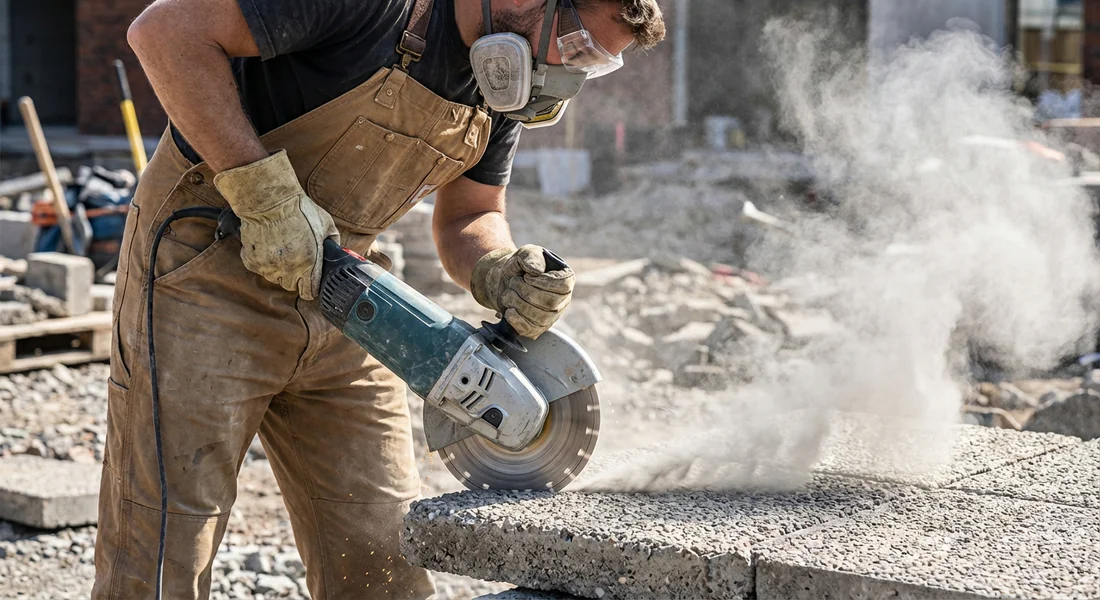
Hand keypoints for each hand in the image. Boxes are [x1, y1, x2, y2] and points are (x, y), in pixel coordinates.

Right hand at [213, 150, 338, 299]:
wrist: (269, 200)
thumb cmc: (300, 210)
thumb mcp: (326, 225)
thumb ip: (333, 243)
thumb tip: (336, 253)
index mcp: (309, 265)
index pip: (309, 293)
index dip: (310, 287)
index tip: (309, 279)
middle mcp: (288, 270)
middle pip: (291, 286)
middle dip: (295, 275)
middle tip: (295, 257)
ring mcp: (268, 267)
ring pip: (275, 277)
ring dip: (279, 268)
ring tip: (282, 248)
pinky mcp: (252, 261)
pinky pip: (260, 268)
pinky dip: (263, 260)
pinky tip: (268, 245)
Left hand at [470, 245, 574, 338]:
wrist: (504, 280)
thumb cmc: (519, 266)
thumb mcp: (524, 254)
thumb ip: (531, 257)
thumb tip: (536, 271)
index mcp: (565, 279)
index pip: (563, 285)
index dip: (544, 282)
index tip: (526, 276)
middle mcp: (562, 300)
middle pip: (551, 303)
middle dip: (526, 292)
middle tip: (513, 282)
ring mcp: (550, 316)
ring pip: (540, 317)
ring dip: (519, 304)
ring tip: (508, 294)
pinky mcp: (536, 328)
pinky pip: (530, 329)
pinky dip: (517, 320)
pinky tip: (509, 311)